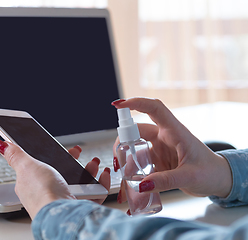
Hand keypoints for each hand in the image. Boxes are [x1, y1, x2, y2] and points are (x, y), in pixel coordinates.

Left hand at [0, 140, 109, 218]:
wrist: (63, 215)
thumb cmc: (43, 193)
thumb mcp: (27, 166)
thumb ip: (16, 155)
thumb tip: (0, 144)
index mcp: (31, 183)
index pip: (38, 165)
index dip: (48, 154)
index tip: (56, 146)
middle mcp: (47, 193)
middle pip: (60, 172)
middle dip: (71, 160)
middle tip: (77, 151)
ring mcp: (63, 200)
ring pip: (78, 182)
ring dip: (88, 170)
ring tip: (93, 162)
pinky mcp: (78, 206)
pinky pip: (93, 193)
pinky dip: (100, 183)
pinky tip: (103, 176)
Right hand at [112, 97, 232, 199]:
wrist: (219, 180)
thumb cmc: (211, 172)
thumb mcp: (190, 177)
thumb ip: (166, 181)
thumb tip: (142, 185)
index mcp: (175, 132)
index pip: (154, 109)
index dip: (136, 103)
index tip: (119, 105)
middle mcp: (165, 136)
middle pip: (137, 130)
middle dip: (123, 140)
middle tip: (118, 158)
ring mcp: (160, 148)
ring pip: (136, 146)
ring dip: (127, 159)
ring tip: (124, 175)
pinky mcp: (158, 159)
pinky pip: (140, 161)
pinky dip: (133, 170)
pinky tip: (132, 181)